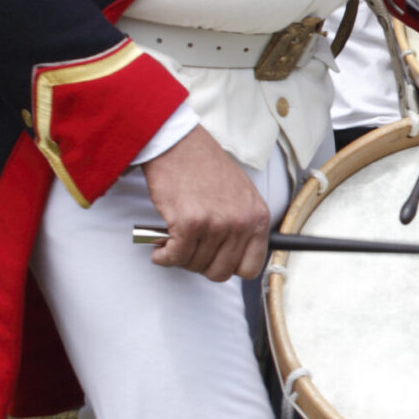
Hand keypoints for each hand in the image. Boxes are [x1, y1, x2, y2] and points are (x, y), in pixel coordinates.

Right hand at [142, 126, 270, 280]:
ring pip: (195, 265)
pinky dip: (163, 256)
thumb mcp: (242, 196)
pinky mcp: (190, 223)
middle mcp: (242, 223)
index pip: (251, 267)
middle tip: (188, 250)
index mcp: (258, 218)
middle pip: (221, 272)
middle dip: (200, 265)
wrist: (180, 145)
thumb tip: (235, 256)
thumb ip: (244, 225)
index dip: (229, 267)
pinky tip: (160, 246)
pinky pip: (175, 257)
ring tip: (174, 240)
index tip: (214, 259)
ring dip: (179, 257)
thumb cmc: (206, 168)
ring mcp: (217, 224)